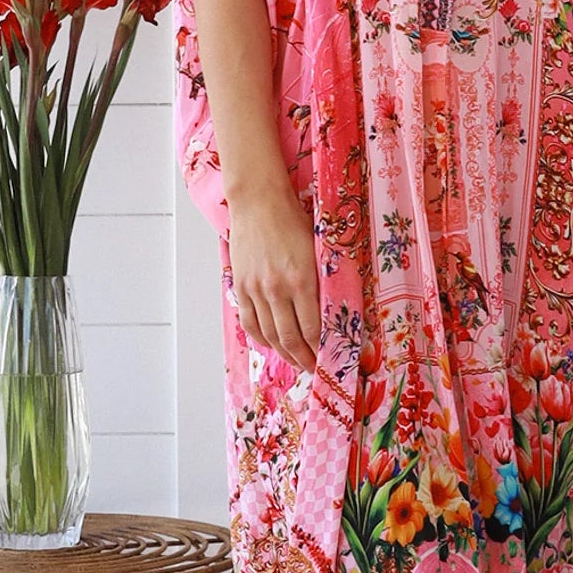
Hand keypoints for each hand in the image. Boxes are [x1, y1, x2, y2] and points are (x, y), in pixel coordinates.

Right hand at [227, 182, 321, 373]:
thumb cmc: (293, 220)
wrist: (259, 202)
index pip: (313, 327)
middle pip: (290, 338)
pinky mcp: (241, 286)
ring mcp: (256, 289)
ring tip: (296, 362)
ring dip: (284, 354)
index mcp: (301, 279)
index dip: (320, 348)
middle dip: (304, 359)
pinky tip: (271, 344)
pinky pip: (250, 322)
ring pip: (269, 335)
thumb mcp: (317, 250)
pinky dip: (261, 339)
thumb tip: (331, 310)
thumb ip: (322, 281)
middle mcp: (277, 288)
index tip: (328, 358)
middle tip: (313, 370)